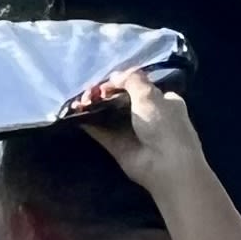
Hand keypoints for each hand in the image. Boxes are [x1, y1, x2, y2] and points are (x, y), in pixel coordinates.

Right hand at [82, 68, 207, 189]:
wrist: (165, 164)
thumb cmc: (164, 125)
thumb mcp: (150, 95)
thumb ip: (132, 80)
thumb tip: (114, 75)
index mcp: (163, 100)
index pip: (140, 86)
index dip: (121, 81)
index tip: (106, 80)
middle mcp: (147, 115)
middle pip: (121, 99)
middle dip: (104, 93)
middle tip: (88, 90)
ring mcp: (131, 131)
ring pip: (108, 114)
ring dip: (93, 105)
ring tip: (79, 100)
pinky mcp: (117, 146)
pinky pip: (99, 130)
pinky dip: (87, 121)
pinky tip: (75, 113)